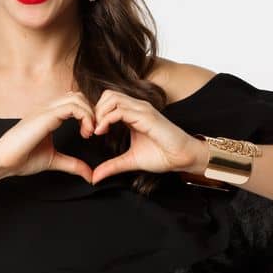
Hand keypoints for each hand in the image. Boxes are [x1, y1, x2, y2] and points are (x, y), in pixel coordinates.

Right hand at [0, 92, 99, 181]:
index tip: (91, 133)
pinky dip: (85, 117)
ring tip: (90, 132)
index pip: (74, 102)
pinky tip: (85, 133)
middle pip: (78, 96)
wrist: (2, 161)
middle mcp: (47, 108)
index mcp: (48, 115)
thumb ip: (73, 164)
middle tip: (95, 131)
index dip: (88, 114)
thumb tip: (90, 175)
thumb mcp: (55, 160)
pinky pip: (72, 107)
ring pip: (77, 98)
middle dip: (92, 111)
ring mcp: (45, 110)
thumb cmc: (22, 159)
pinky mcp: (45, 116)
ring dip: (90, 114)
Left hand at [87, 87, 206, 184]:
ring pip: (111, 98)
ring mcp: (142, 109)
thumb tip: (94, 177)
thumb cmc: (162, 155)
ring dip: (99, 113)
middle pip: (107, 95)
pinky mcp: (146, 116)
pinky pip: (120, 110)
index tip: (90, 132)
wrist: (182, 157)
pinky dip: (106, 119)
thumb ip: (112, 166)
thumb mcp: (130, 160)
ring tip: (96, 131)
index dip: (96, 114)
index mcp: (134, 113)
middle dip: (94, 110)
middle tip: (90, 130)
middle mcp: (137, 107)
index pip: (108, 102)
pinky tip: (102, 132)